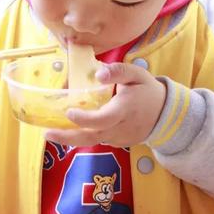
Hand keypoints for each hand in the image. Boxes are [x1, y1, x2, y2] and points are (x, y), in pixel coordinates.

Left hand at [44, 62, 166, 146]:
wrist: (165, 114)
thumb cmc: (147, 90)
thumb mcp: (137, 74)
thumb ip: (118, 71)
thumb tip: (98, 73)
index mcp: (124, 109)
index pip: (103, 119)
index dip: (86, 119)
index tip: (69, 111)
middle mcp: (120, 128)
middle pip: (92, 137)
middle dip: (68, 137)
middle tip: (48, 134)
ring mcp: (119, 138)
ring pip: (92, 141)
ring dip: (71, 139)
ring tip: (51, 133)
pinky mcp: (117, 142)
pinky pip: (98, 139)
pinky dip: (83, 136)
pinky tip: (68, 129)